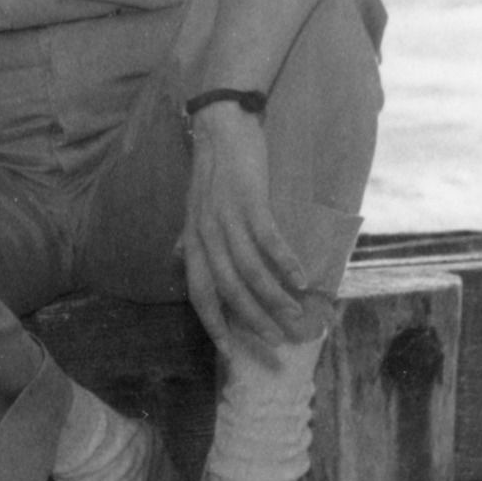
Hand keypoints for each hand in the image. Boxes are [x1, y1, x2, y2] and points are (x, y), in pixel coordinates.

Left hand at [182, 105, 312, 361]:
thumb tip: (180, 263)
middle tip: (277, 343)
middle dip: (251, 321)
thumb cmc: (212, 171)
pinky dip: (284, 262)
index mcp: (193, 241)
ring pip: (249, 270)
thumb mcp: (193, 209)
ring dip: (274, 299)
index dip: (213, 324)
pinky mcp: (250, 201)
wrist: (220, 126)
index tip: (229, 354)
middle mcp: (205, 234)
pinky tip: (301, 280)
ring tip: (296, 319)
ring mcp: (227, 218)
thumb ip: (189, 239)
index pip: (200, 293)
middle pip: (227, 290)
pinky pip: (267, 240)